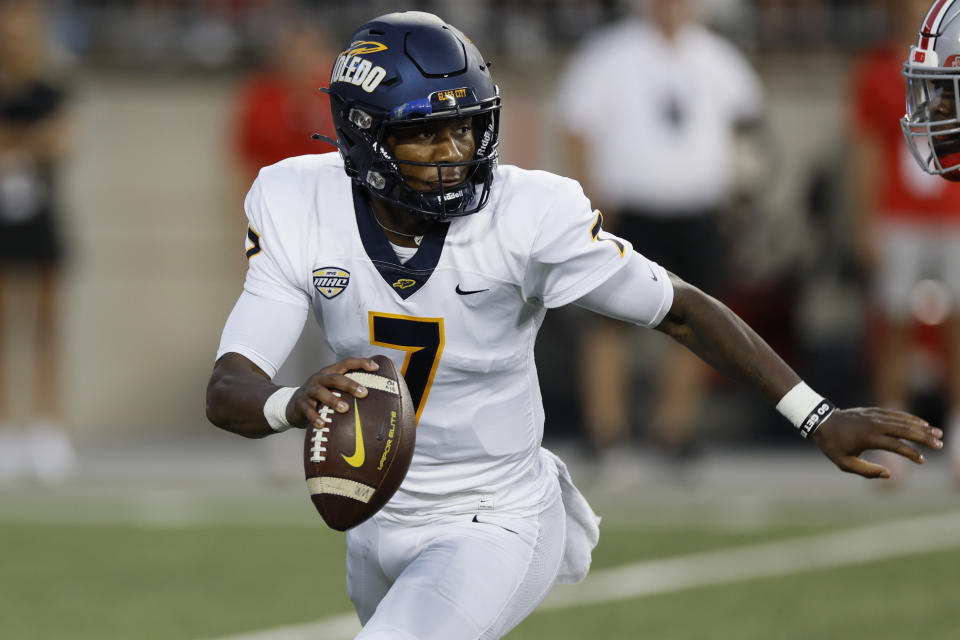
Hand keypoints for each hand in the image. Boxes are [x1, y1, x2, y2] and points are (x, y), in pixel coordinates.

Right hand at [286, 357, 379, 428]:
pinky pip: (308, 410)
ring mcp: (309, 390)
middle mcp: (320, 378)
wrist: (293, 405)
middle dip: (350, 385)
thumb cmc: (321, 398)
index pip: (347, 363)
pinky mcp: (301, 404)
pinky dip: (315, 418)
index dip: (361, 363)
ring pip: (320, 392)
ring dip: (333, 400)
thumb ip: (348, 390)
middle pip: (335, 378)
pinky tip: (322, 424)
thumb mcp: (333, 389)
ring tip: (345, 409)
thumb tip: (376, 396)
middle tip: (364, 394)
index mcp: (330, 372)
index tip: (376, 368)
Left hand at [811, 407, 943, 478]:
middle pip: (904, 430)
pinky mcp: (873, 411)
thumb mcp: (845, 464)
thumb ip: (868, 471)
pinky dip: (910, 417)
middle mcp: (874, 425)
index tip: (922, 461)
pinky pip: (895, 413)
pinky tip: (922, 423)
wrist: (820, 422)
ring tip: (937, 433)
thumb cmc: (833, 446)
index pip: (896, 445)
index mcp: (868, 438)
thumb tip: (889, 474)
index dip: (910, 453)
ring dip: (921, 426)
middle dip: (924, 437)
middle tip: (939, 444)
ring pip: (902, 420)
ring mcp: (874, 416)